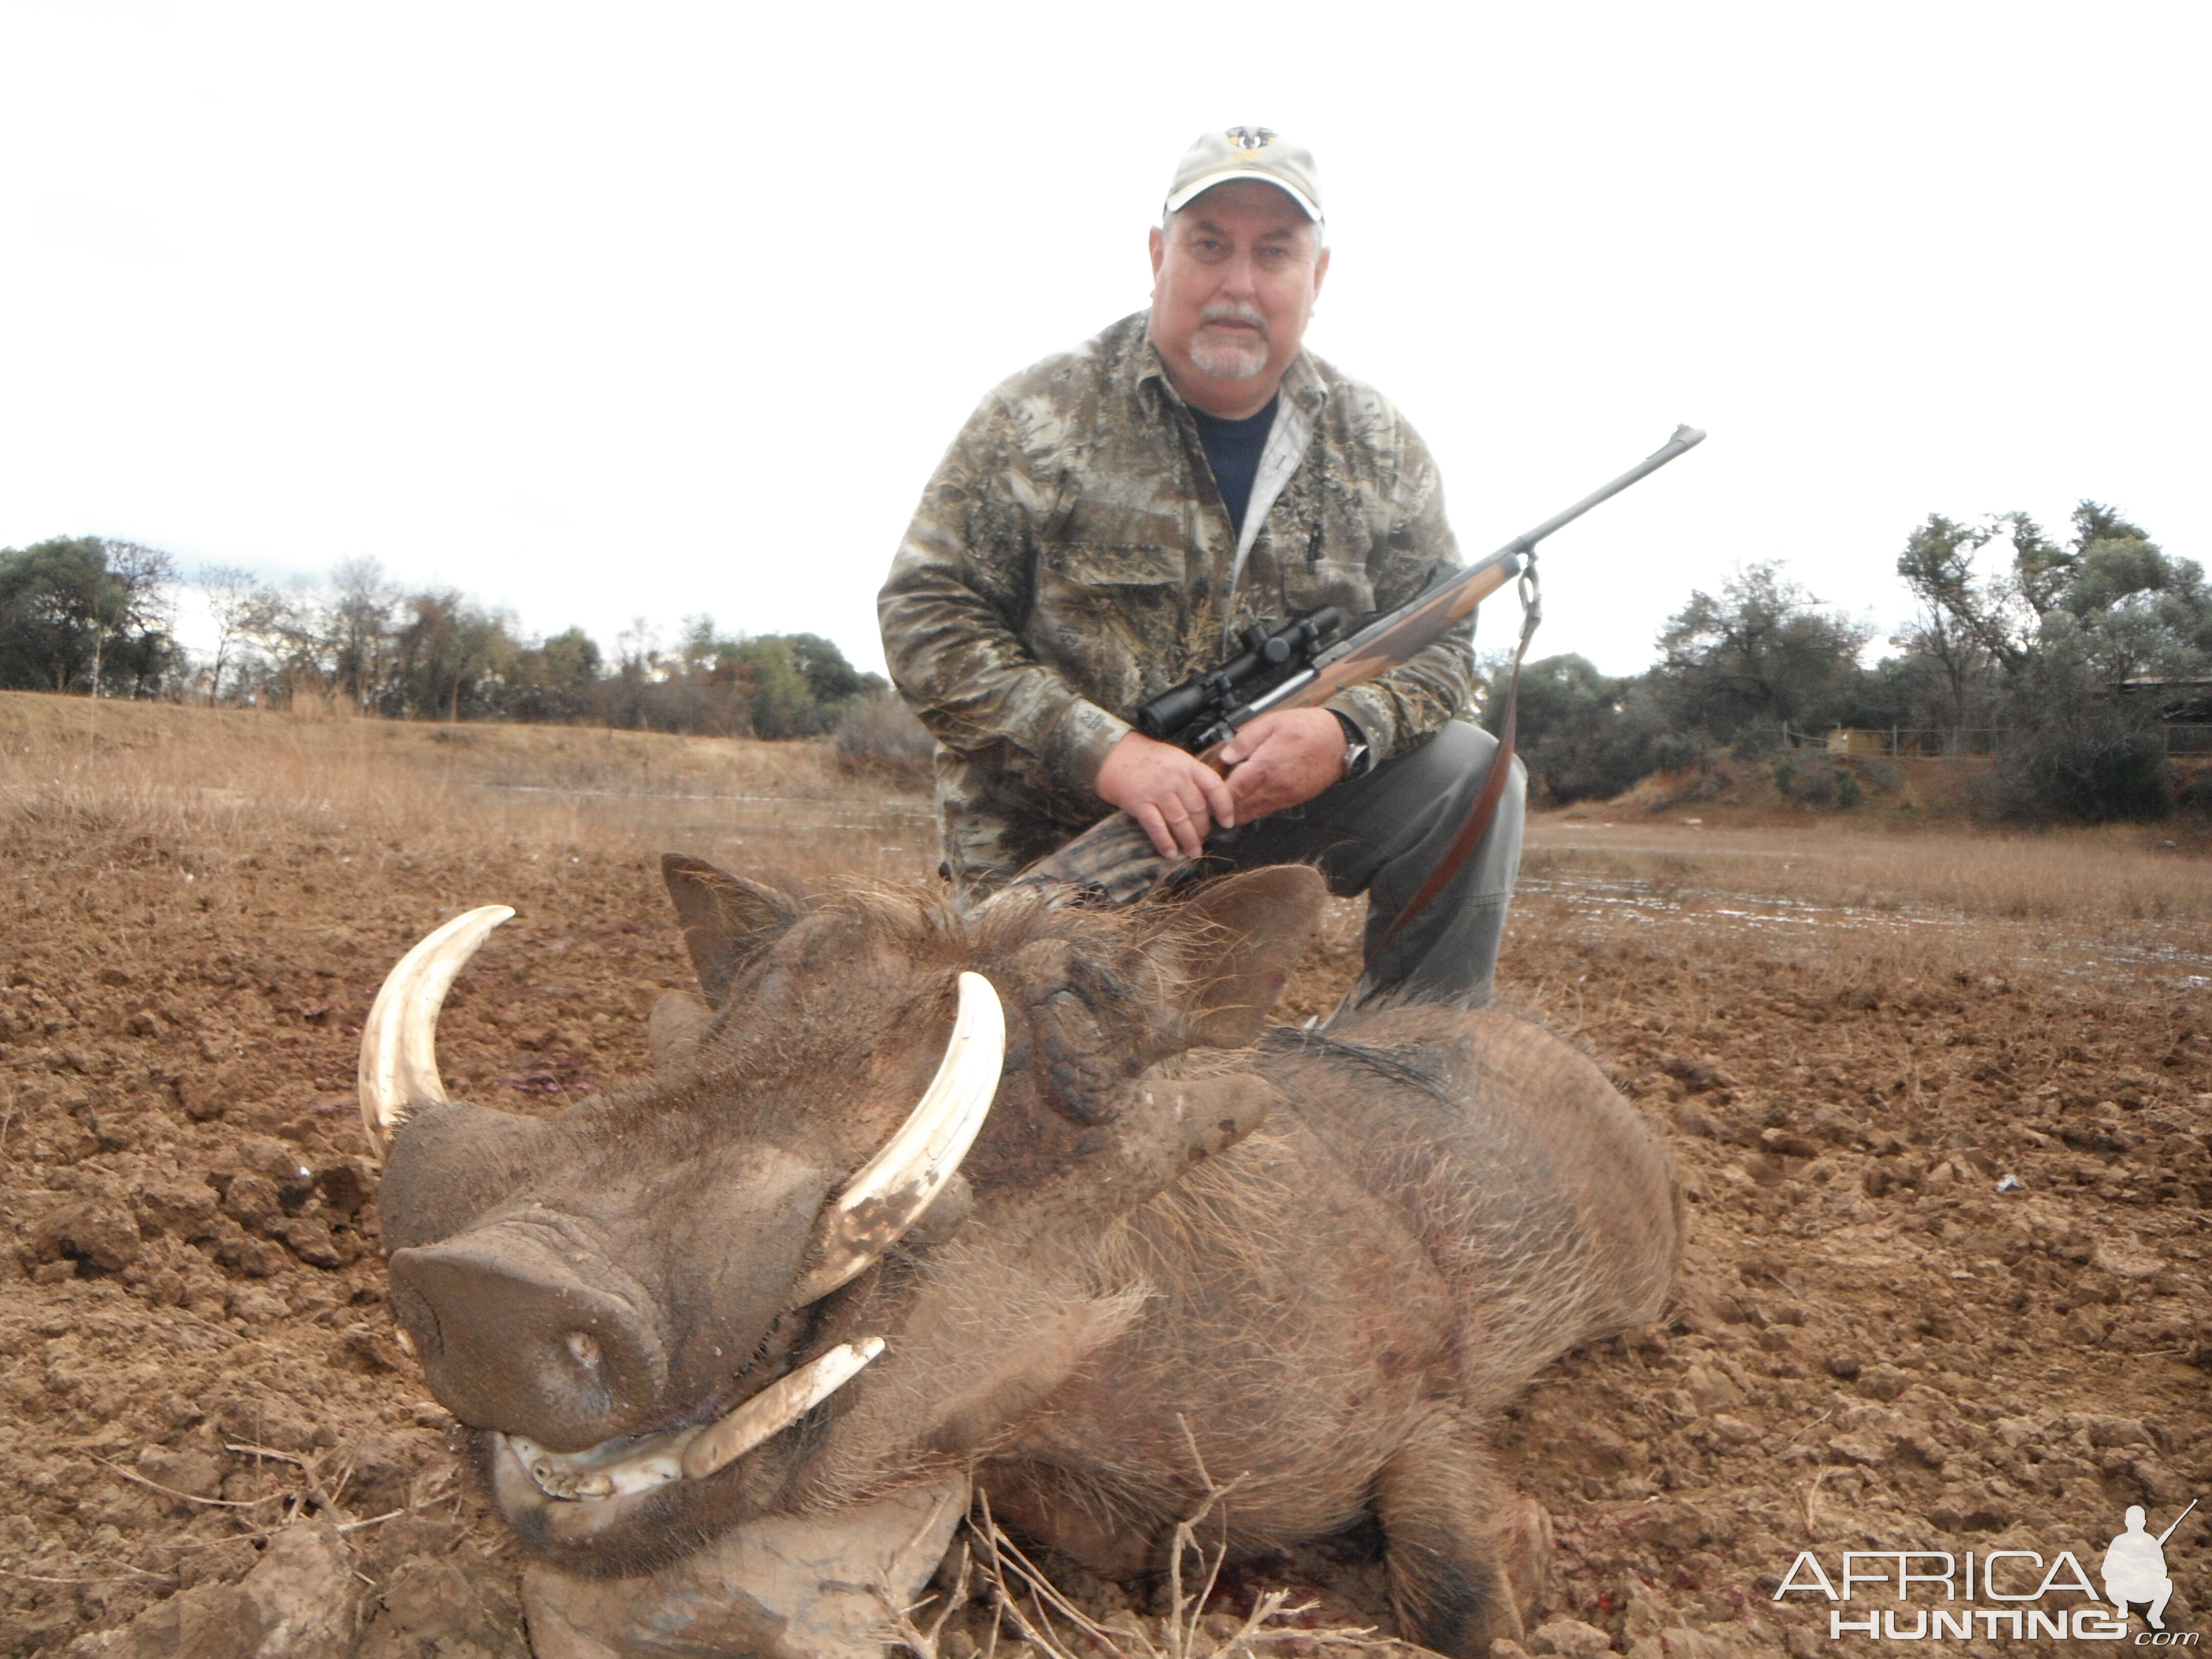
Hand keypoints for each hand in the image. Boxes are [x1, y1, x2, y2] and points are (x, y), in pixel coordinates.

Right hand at [1095, 731, 1238, 857]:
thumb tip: (1210, 805)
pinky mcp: (1139, 803)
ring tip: (1193, 852)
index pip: (1214, 786)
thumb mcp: (1175, 758)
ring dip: (1188, 841)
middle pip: (1198, 809)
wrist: (1111, 753)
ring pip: (1180, 822)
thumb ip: (1192, 777)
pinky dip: (1165, 843)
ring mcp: (1157, 791)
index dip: (1225, 807)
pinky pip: (1157, 828)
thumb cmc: (1145, 758)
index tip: (1228, 823)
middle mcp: (1175, 777)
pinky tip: (1170, 852)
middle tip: (1203, 839)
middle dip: (1203, 829)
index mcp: (1187, 764)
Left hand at [1219, 708, 1347, 823]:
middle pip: (1240, 807)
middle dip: (1222, 808)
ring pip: (1252, 814)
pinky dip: (1252, 810)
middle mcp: (1275, 786)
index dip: (1216, 796)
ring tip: (1221, 806)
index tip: (1205, 794)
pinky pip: (1267, 811)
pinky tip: (1245, 802)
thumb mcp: (1272, 722)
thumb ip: (1246, 739)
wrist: (1341, 741)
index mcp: (1266, 766)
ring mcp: (1285, 796)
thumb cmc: (1308, 728)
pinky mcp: (1293, 800)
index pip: (1234, 790)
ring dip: (1236, 812)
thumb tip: (1226, 755)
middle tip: (1207, 804)